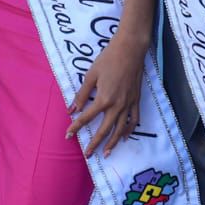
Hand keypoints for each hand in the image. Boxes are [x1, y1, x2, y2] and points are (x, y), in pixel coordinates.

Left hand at [66, 32, 146, 158]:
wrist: (130, 50)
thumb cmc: (107, 60)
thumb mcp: (90, 76)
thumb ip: (81, 95)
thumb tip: (71, 110)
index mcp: (103, 99)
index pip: (86, 118)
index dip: (76, 127)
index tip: (68, 136)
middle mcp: (117, 105)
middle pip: (105, 129)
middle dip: (95, 143)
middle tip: (88, 155)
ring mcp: (129, 104)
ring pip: (121, 129)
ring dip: (113, 142)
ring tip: (106, 153)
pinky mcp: (137, 101)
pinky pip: (134, 120)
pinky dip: (129, 130)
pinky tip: (125, 137)